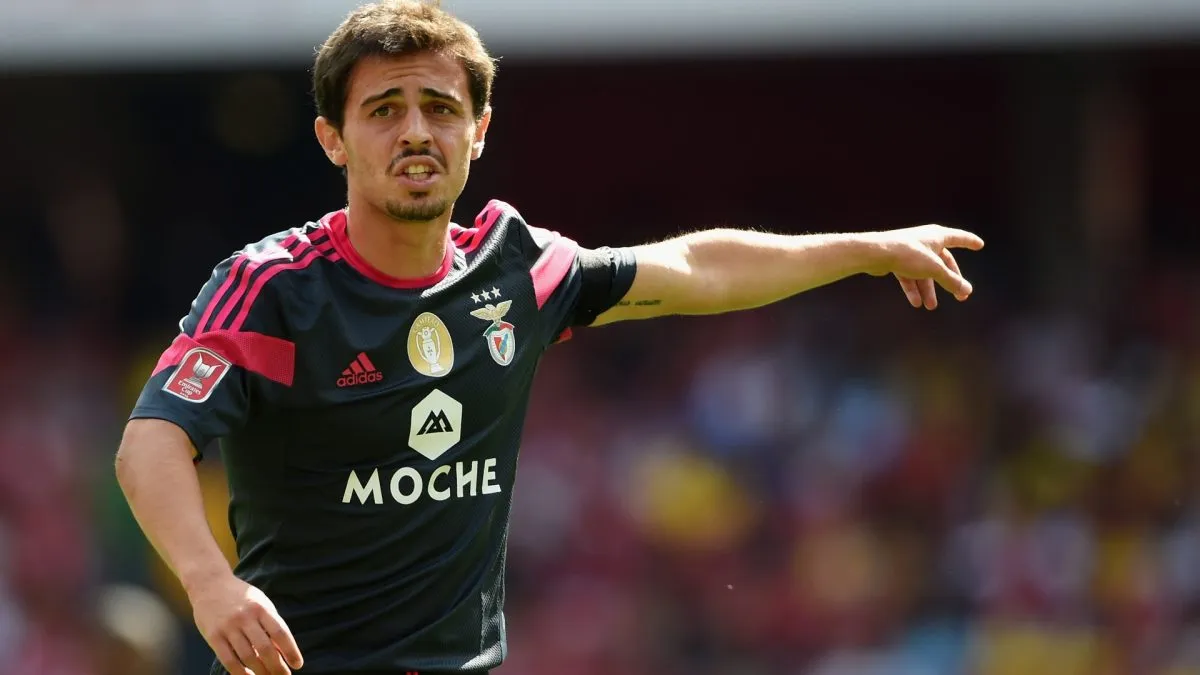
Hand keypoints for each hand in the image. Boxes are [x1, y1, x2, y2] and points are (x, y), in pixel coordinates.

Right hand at [188, 573, 303, 674]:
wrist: (209, 584)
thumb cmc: (241, 597)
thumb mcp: (260, 603)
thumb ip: (271, 624)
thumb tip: (282, 651)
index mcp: (261, 608)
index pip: (280, 633)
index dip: (291, 651)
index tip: (298, 665)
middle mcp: (245, 617)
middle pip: (265, 648)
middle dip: (277, 666)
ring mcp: (228, 627)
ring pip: (247, 656)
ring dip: (260, 672)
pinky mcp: (213, 636)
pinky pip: (228, 660)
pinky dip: (240, 672)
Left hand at [866, 224, 984, 309]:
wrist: (876, 253)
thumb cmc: (908, 254)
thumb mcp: (934, 269)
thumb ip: (951, 280)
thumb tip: (967, 291)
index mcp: (937, 236)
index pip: (959, 238)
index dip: (969, 241)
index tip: (979, 245)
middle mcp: (925, 241)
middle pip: (943, 263)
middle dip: (950, 281)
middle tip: (960, 297)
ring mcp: (911, 251)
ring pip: (925, 272)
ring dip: (928, 290)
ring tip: (930, 307)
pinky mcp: (897, 261)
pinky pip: (909, 276)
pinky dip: (913, 288)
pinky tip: (916, 302)